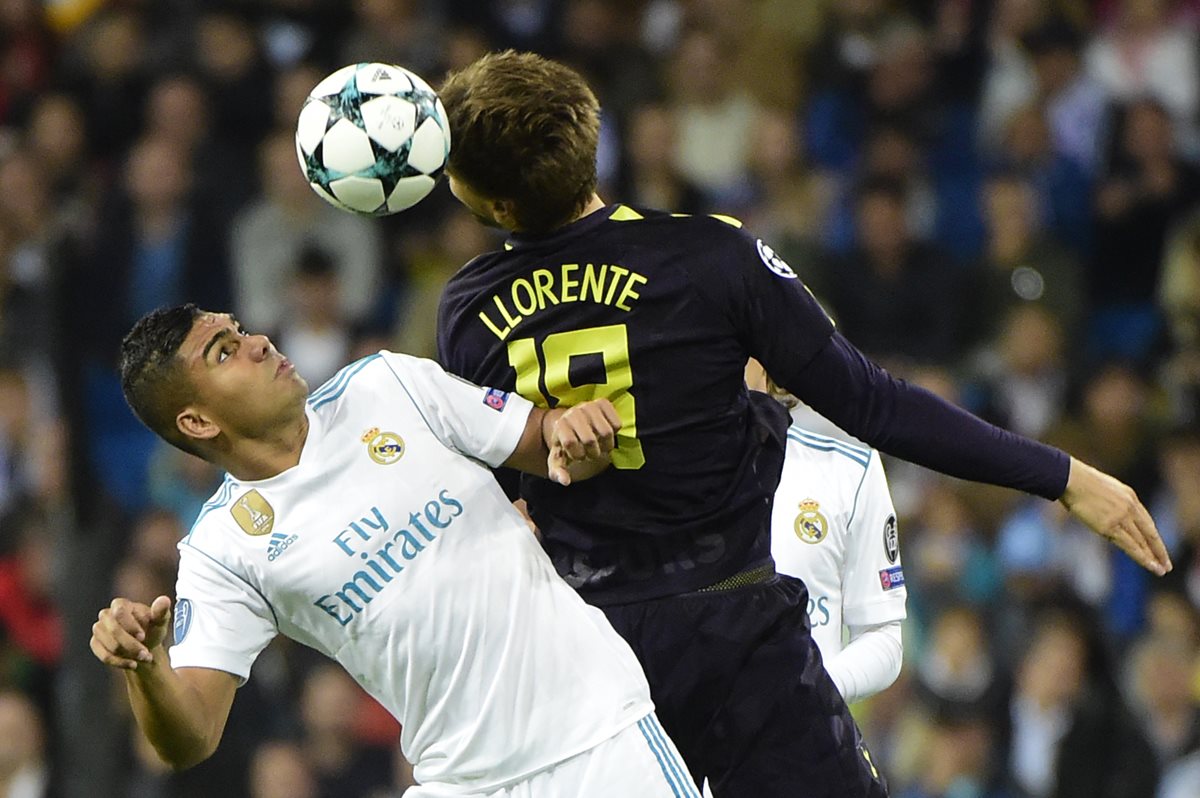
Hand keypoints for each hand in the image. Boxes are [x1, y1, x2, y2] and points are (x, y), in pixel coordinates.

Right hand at [91, 595, 172, 670]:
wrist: (145, 645)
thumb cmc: (152, 629)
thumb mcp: (160, 621)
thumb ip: (161, 611)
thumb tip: (164, 600)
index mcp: (121, 604)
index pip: (119, 612)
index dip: (130, 626)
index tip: (143, 636)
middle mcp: (106, 615)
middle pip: (114, 630)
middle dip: (131, 645)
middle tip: (146, 654)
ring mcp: (99, 629)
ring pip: (110, 645)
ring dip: (128, 655)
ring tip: (144, 657)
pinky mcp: (95, 643)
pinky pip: (104, 656)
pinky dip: (120, 662)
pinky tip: (132, 664)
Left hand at [544, 399, 621, 484]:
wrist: (573, 424)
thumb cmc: (567, 445)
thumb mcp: (559, 459)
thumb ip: (558, 472)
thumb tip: (565, 481)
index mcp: (560, 425)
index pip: (570, 443)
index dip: (577, 455)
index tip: (577, 456)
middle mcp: (574, 412)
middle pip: (590, 440)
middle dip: (593, 453)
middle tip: (591, 454)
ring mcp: (589, 406)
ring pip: (607, 432)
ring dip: (606, 445)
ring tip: (600, 446)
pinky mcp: (603, 403)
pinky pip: (617, 424)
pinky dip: (615, 433)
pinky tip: (605, 434)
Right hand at [1059, 458, 1171, 575]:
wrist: (1071, 479)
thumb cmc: (1079, 481)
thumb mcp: (1104, 489)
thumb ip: (1111, 502)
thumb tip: (1107, 514)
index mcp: (1129, 496)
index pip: (1146, 520)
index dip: (1152, 536)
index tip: (1158, 547)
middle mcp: (1130, 507)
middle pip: (1148, 532)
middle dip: (1158, 550)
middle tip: (1166, 564)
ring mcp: (1121, 517)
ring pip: (1141, 541)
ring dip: (1152, 557)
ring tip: (1160, 570)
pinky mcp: (1109, 526)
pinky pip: (1129, 544)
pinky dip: (1140, 556)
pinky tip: (1148, 564)